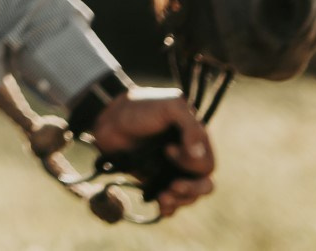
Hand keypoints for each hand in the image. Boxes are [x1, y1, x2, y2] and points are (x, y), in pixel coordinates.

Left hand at [92, 87, 214, 216]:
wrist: (109, 118)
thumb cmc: (140, 107)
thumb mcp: (171, 106)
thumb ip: (190, 126)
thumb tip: (198, 155)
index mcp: (195, 140)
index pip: (207, 164)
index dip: (191, 163)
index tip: (168, 150)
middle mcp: (187, 158)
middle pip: (203, 185)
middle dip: (191, 190)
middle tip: (173, 186)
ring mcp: (171, 171)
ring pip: (189, 197)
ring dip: (180, 201)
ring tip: (163, 197)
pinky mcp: (155, 182)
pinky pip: (170, 203)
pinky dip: (169, 209)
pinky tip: (161, 207)